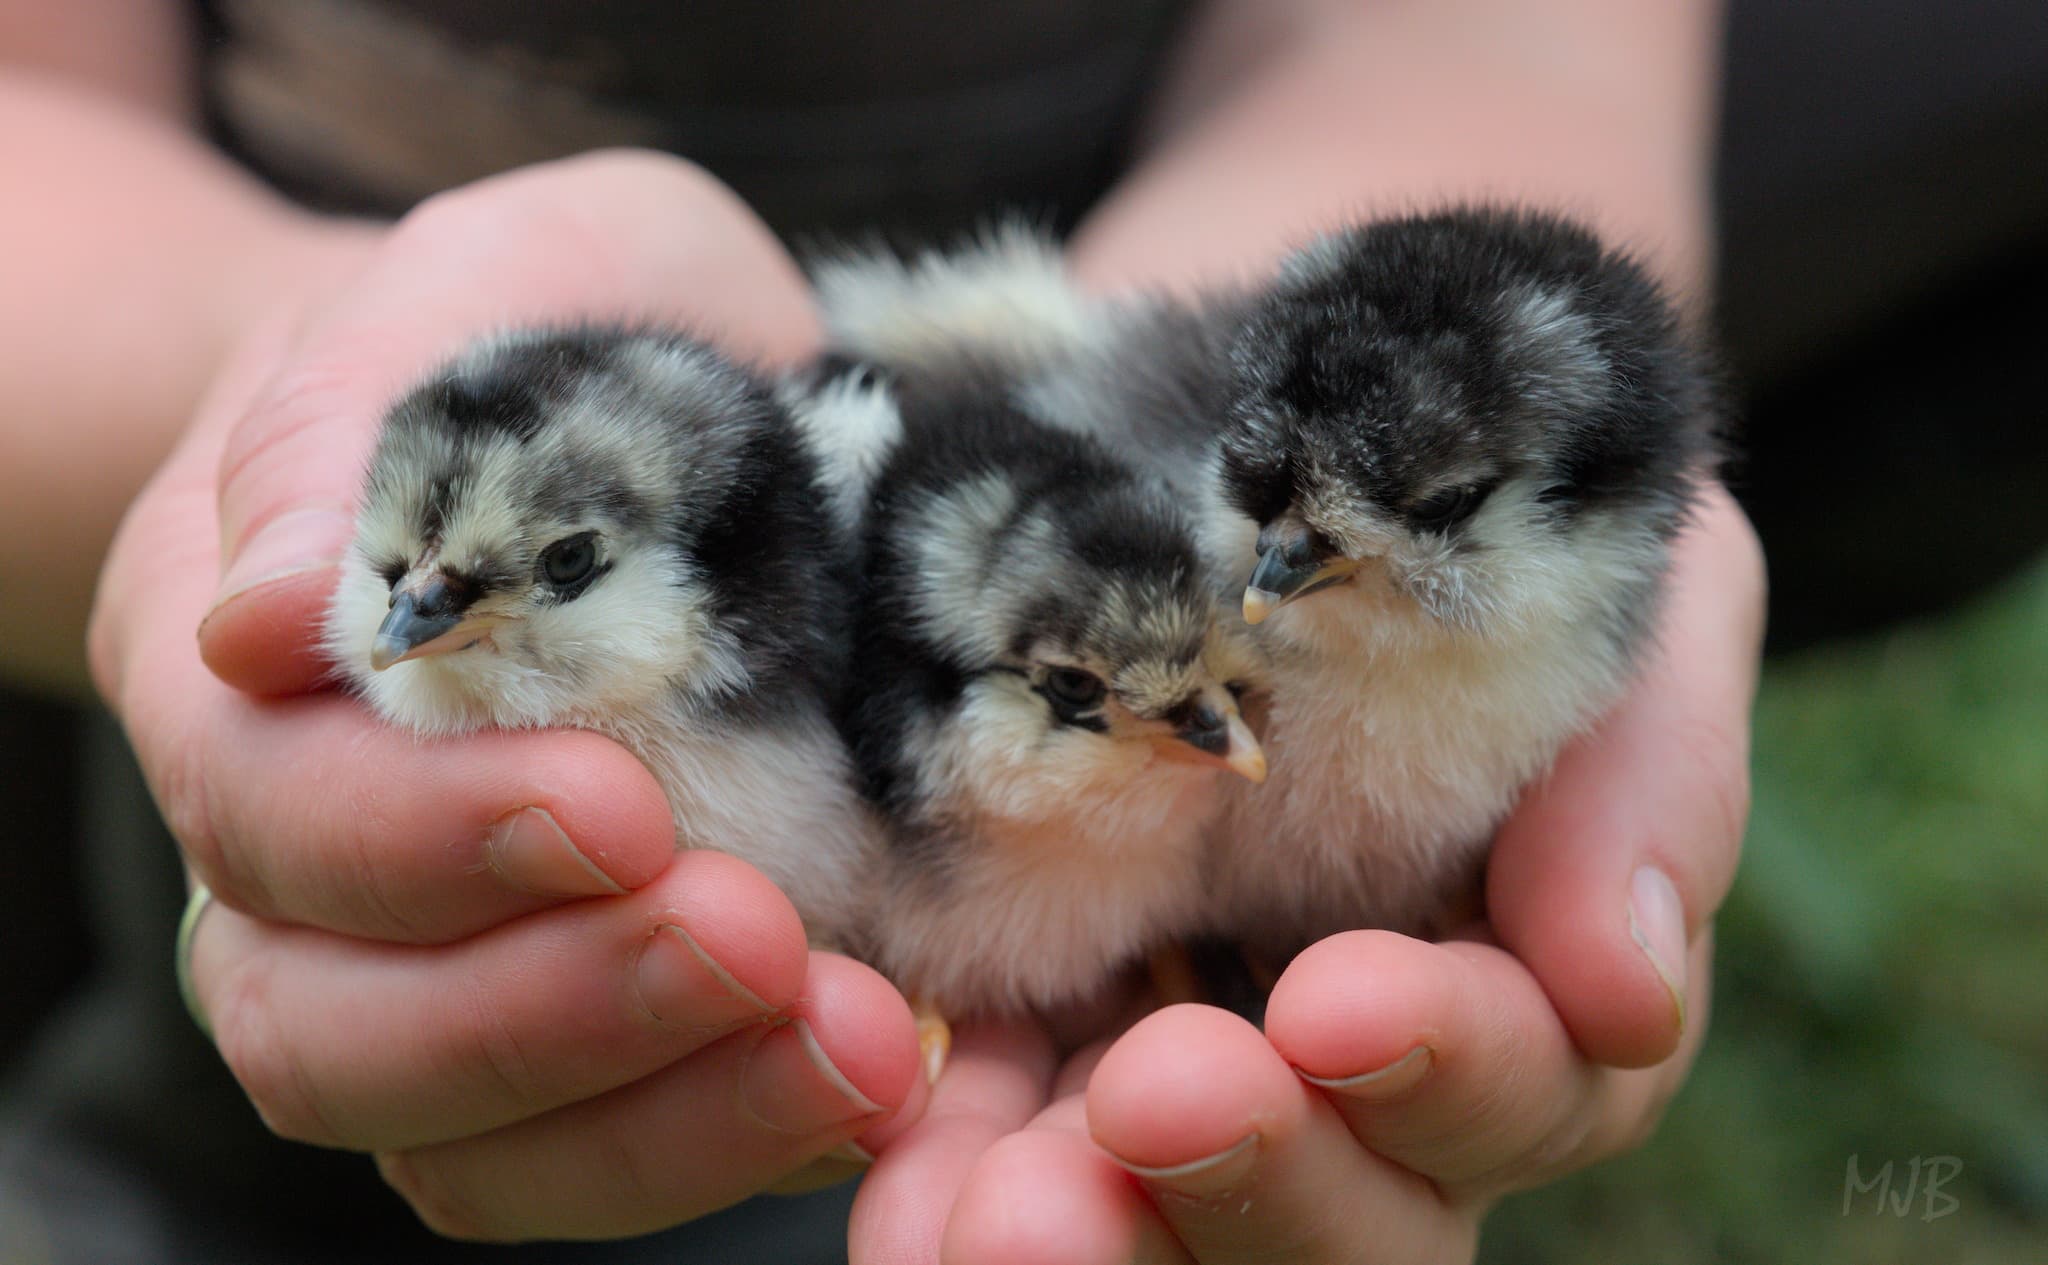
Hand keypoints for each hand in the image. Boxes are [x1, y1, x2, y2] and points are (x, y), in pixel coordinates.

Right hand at [89, 150, 925, 1239]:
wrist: (603, 405)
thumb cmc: (535, 331)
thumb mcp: (486, 288)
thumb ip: (365, 425)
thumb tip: (262, 628)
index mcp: (250, 685)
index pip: (272, 815)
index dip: (430, 841)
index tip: (630, 809)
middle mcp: (306, 867)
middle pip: (333, 1032)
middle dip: (553, 1013)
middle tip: (767, 949)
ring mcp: (441, 968)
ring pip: (463, 1141)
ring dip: (665, 1121)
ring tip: (861, 1050)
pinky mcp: (589, 1024)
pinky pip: (608, 1152)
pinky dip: (734, 1139)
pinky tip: (879, 1077)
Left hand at [843, 490, 1761, 1262]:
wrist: (1271, 407)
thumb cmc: (1477, 486)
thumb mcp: (1623, 575)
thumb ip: (1648, 770)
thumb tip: (1624, 988)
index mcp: (1520, 969)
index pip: (1521, 1084)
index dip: (1449, 1069)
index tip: (1338, 1002)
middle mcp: (1353, 1055)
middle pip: (1347, 1213)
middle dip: (1256, 1186)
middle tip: (1150, 1110)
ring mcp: (1180, 1043)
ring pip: (1156, 1212)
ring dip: (1080, 1232)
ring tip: (976, 1217)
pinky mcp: (1024, 996)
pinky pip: (979, 1114)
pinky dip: (932, 1143)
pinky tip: (884, 1143)